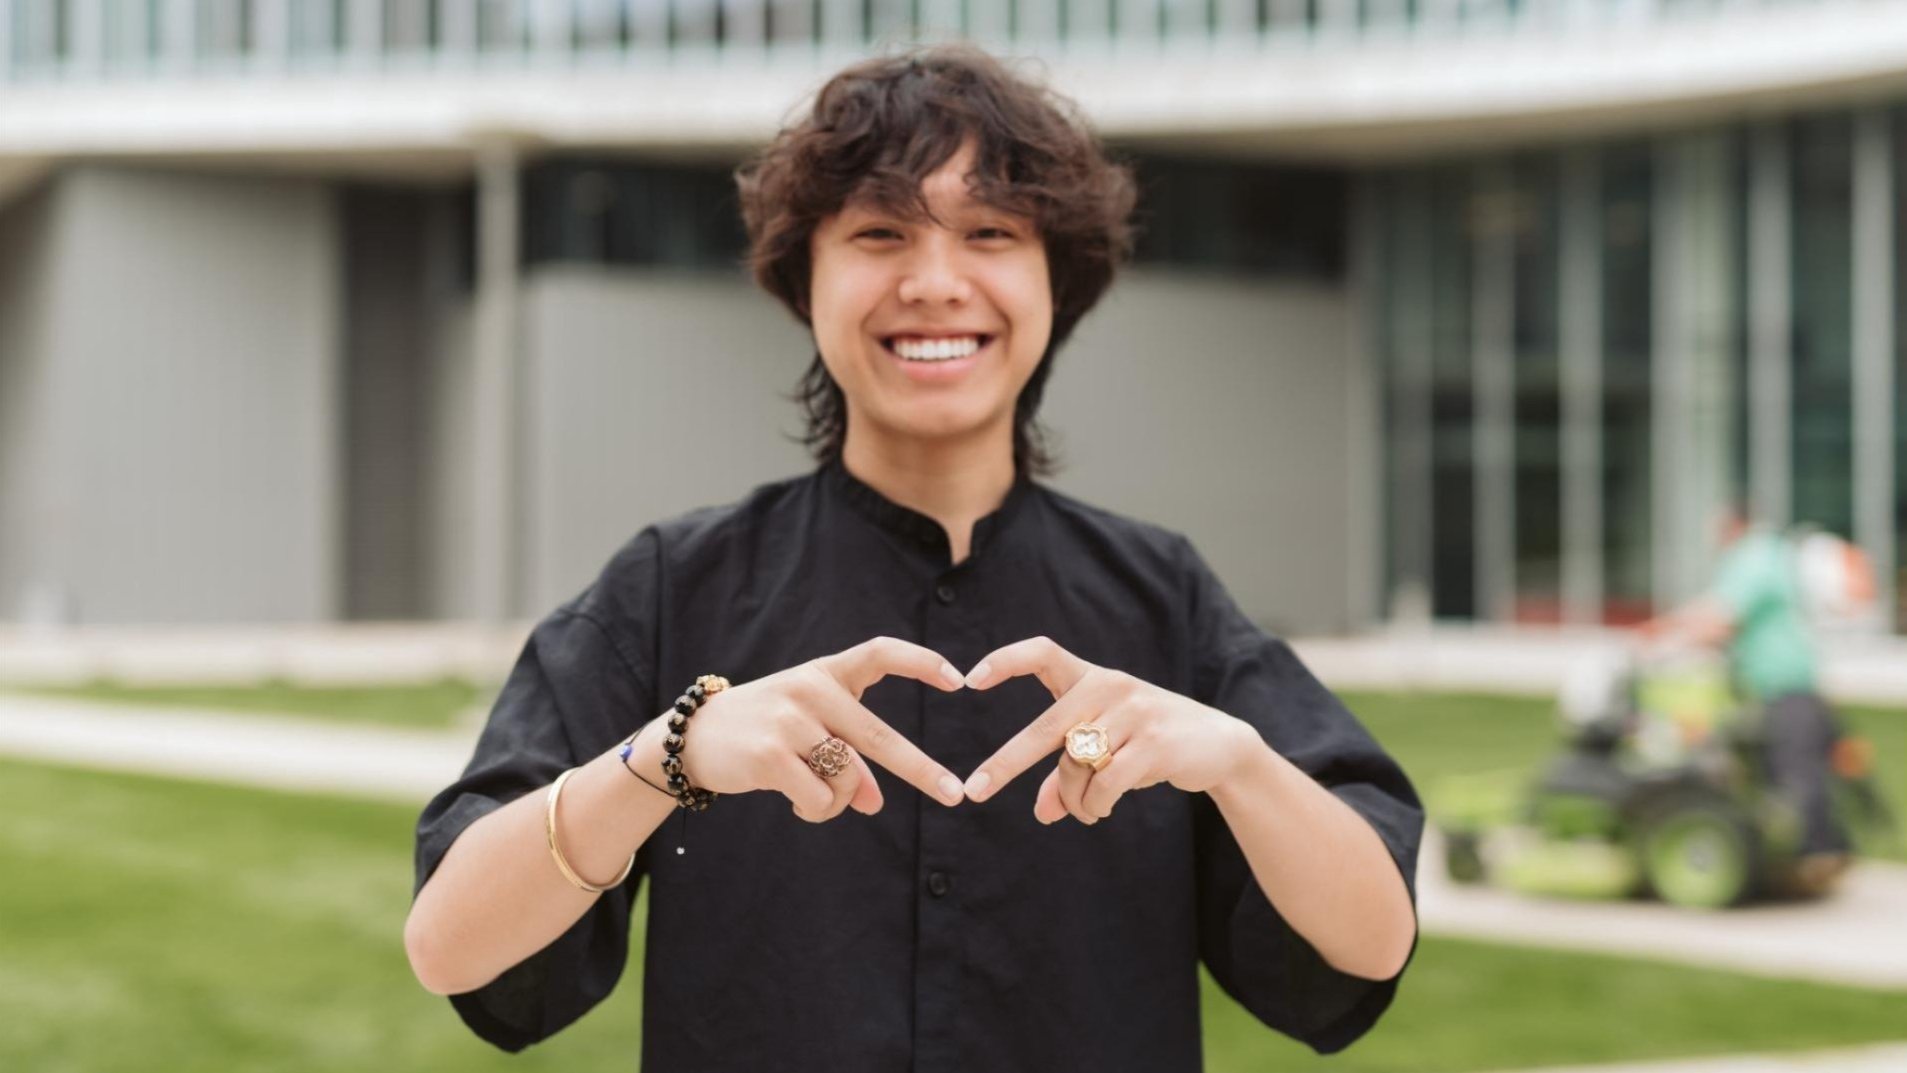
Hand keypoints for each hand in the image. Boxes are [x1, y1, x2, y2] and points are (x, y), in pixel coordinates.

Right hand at [672, 637, 968, 821]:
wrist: (693, 737)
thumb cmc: (763, 731)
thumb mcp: (808, 732)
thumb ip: (847, 758)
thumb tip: (874, 802)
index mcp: (824, 673)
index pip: (880, 652)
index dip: (921, 662)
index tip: (960, 681)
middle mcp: (810, 690)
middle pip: (880, 736)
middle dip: (921, 770)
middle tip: (954, 794)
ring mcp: (790, 721)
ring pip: (847, 779)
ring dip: (840, 801)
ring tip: (812, 796)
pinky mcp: (771, 755)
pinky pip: (820, 799)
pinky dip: (817, 810)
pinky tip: (795, 801)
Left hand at [960, 636, 1256, 824]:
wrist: (1219, 744)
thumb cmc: (1149, 742)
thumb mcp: (1107, 749)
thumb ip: (1070, 775)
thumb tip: (1043, 812)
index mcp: (1092, 678)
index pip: (1042, 653)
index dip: (1004, 662)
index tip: (969, 681)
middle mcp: (1109, 687)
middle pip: (1045, 729)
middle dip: (1006, 763)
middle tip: (974, 790)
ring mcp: (1132, 713)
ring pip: (1075, 768)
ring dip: (1074, 801)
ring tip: (1086, 811)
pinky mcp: (1152, 744)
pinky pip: (1103, 786)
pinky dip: (1094, 807)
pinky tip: (1101, 810)